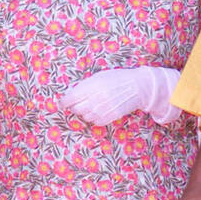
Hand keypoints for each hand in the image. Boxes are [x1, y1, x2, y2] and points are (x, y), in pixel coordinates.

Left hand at [60, 66, 180, 125]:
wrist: (138, 87)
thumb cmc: (118, 79)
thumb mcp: (99, 77)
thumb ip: (85, 86)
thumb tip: (71, 95)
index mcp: (91, 87)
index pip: (70, 99)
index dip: (64, 102)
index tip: (62, 103)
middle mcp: (95, 100)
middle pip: (76, 109)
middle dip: (75, 106)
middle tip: (79, 103)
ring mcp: (102, 110)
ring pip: (85, 117)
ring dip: (85, 112)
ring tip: (92, 105)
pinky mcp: (110, 118)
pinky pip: (95, 122)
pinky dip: (94, 118)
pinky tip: (99, 110)